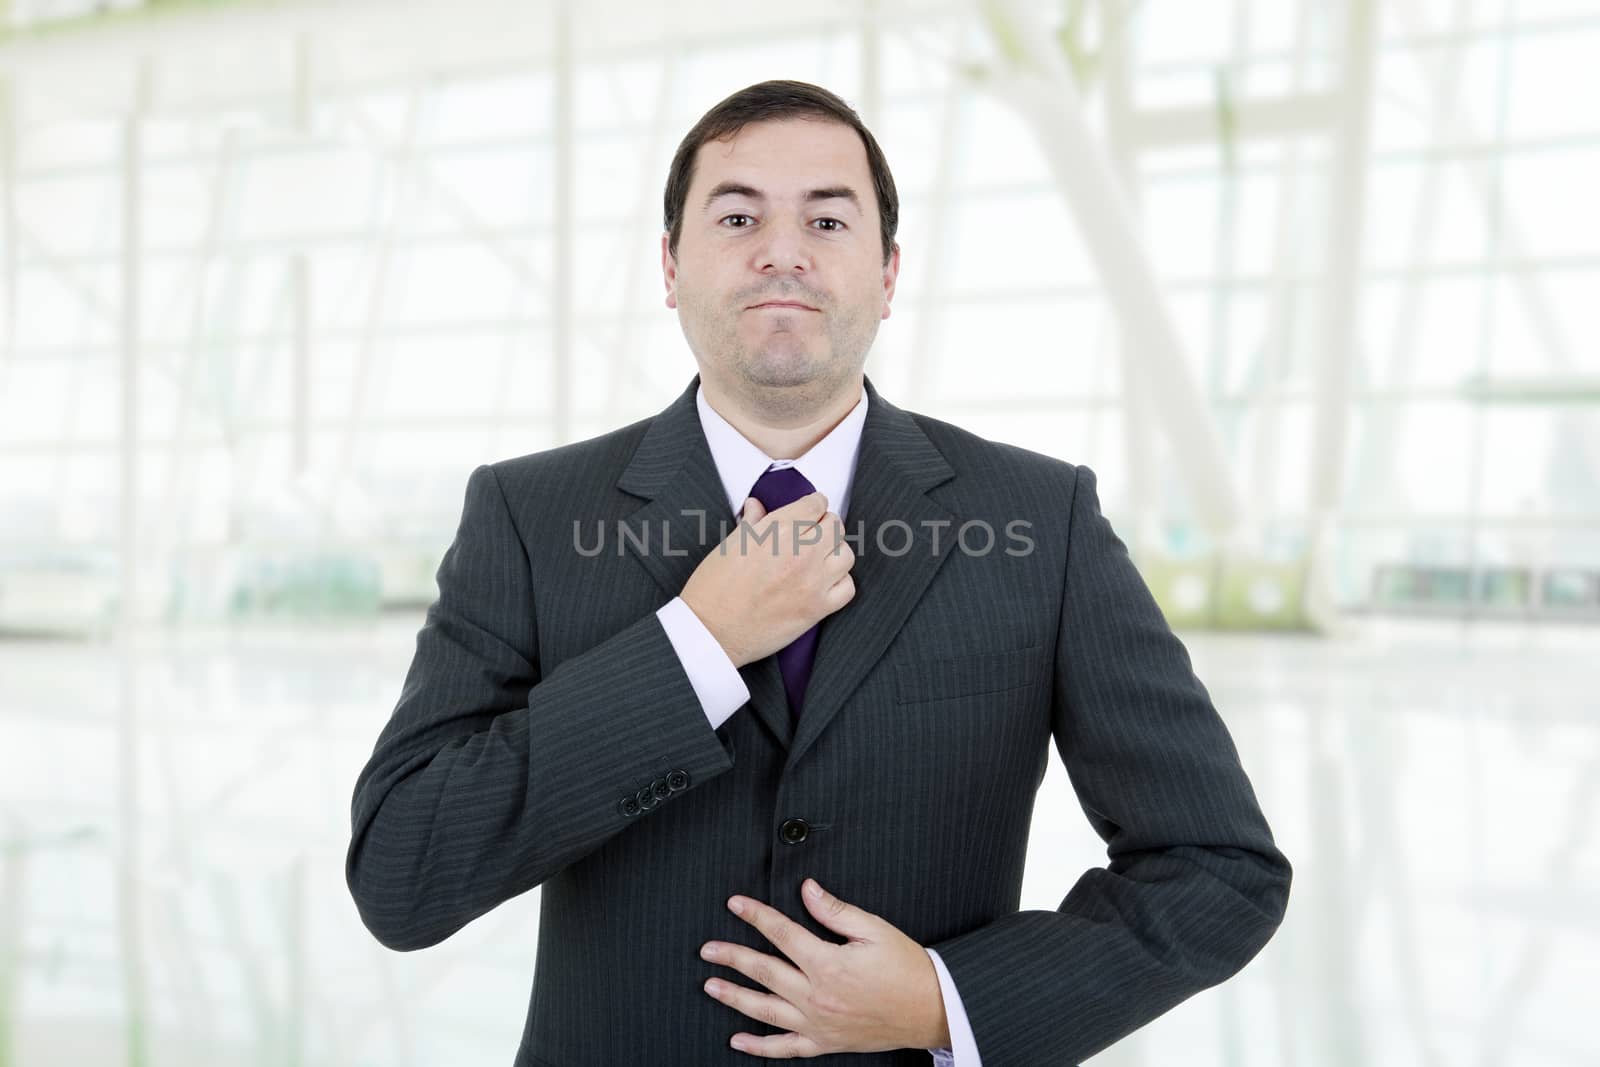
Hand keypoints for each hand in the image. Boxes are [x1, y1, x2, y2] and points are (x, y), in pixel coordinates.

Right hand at [680, 493, 855, 667]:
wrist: (712, 630)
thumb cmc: (714, 588)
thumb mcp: (730, 545)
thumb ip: (752, 522)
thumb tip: (756, 505)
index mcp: (777, 530)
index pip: (815, 503)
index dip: (813, 506)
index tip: (810, 512)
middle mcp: (800, 552)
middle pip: (835, 526)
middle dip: (825, 527)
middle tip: (812, 537)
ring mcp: (812, 580)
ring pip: (845, 555)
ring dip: (834, 554)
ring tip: (818, 560)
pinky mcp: (817, 608)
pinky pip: (847, 588)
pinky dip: (839, 583)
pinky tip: (823, 584)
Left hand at [699, 879, 951, 1056]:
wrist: (931, 1009)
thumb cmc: (906, 968)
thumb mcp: (874, 929)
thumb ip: (836, 910)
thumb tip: (808, 890)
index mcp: (828, 963)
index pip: (781, 933)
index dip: (756, 916)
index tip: (735, 904)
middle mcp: (817, 996)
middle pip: (764, 971)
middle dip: (732, 957)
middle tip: (707, 949)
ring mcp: (818, 1023)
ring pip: (765, 1010)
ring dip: (735, 997)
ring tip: (710, 986)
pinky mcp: (825, 1042)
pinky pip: (785, 1049)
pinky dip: (759, 1047)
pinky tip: (738, 1041)